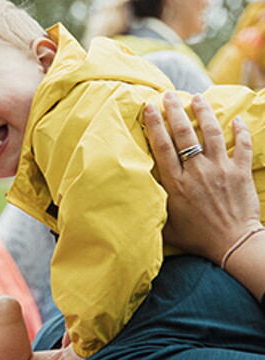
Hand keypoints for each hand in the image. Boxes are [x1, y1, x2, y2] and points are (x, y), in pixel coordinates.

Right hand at [143, 91, 260, 264]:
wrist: (232, 244)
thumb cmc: (197, 239)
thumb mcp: (167, 228)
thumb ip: (154, 210)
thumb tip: (138, 199)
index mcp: (176, 185)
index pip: (163, 148)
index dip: (155, 125)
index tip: (150, 108)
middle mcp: (197, 173)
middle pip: (184, 134)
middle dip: (176, 111)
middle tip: (170, 95)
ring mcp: (220, 170)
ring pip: (211, 133)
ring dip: (204, 113)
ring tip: (198, 98)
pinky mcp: (240, 173)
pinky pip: (241, 145)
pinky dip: (238, 131)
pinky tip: (234, 119)